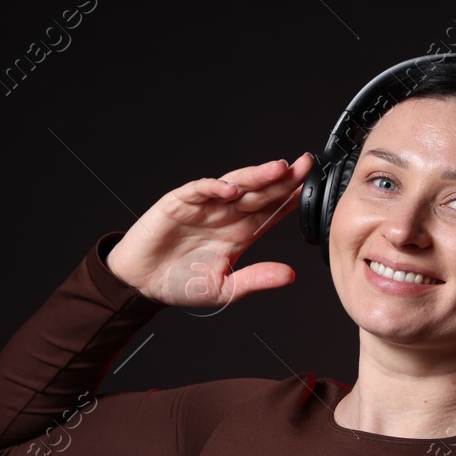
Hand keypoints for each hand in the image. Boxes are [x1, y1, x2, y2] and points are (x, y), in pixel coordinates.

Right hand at [106, 152, 316, 308]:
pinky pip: (199, 190)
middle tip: (305, 165)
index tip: (313, 188)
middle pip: (260, 192)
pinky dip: (214, 187)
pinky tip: (230, 188)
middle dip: (283, 178)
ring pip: (235, 184)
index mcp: (240, 232)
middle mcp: (226, 214)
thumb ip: (256, 279)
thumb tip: (290, 276)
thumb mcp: (226, 289)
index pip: (271, 211)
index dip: (291, 198)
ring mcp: (204, 206)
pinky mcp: (179, 203)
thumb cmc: (181, 283)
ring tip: (278, 169)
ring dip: (256, 176)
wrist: (142, 283)